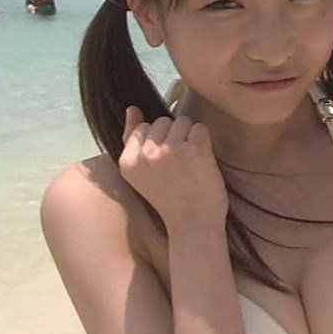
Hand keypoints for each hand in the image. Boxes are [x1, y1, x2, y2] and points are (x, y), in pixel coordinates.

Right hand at [119, 106, 228, 232]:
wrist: (193, 225)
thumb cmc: (170, 199)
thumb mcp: (141, 174)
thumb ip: (132, 140)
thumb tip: (131, 108)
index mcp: (128, 162)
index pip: (142, 127)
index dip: (158, 141)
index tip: (165, 164)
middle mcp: (146, 155)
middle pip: (163, 121)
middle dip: (173, 136)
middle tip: (179, 165)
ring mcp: (170, 151)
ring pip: (182, 121)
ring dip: (190, 137)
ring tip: (190, 163)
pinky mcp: (194, 150)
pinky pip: (200, 128)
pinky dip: (204, 141)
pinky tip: (201, 162)